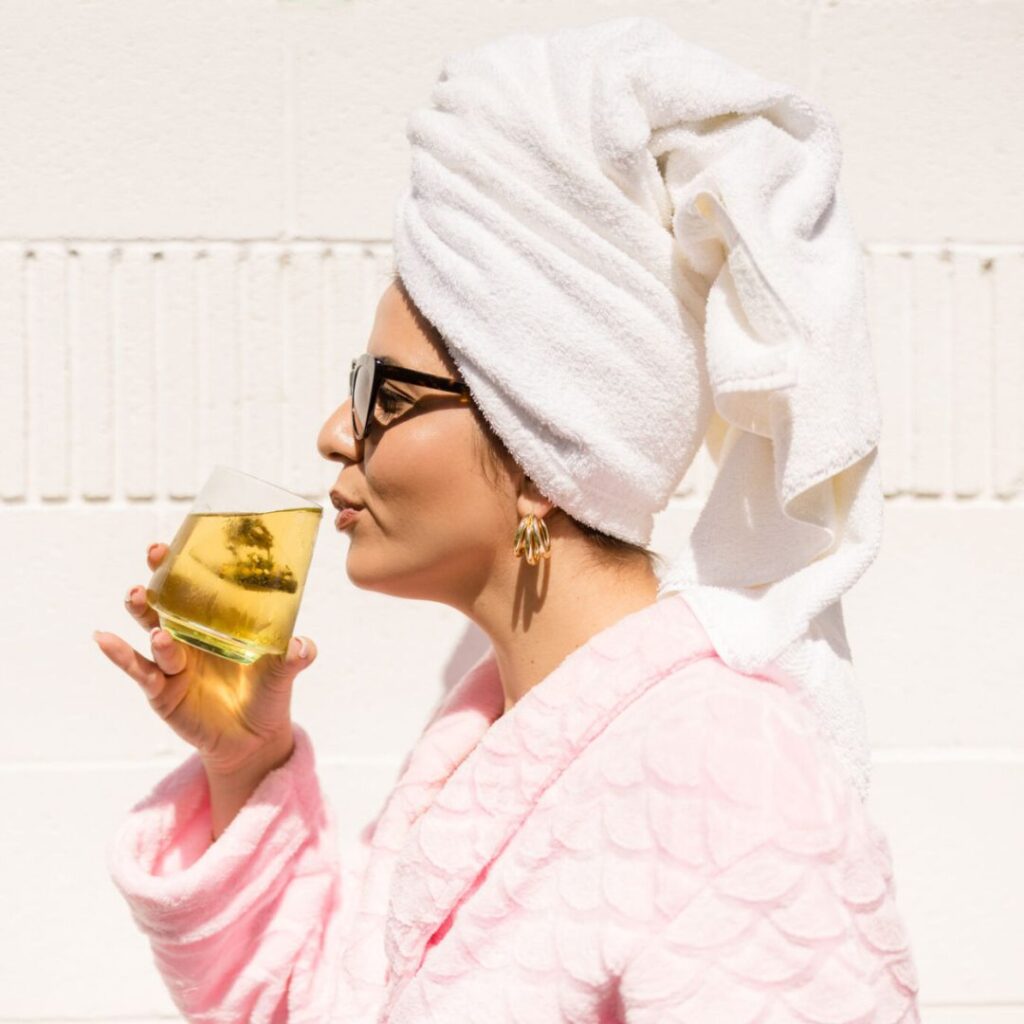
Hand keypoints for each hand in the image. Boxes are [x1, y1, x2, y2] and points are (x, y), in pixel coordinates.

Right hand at [94, 542, 316, 774]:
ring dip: (144, 612)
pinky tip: (104, 639)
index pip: (198, 587)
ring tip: (139, 597)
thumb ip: (295, 656)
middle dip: (159, 576)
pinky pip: (139, 669)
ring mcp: (173, 662)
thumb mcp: (282, 672)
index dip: (188, 565)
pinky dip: (120, 654)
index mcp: (217, 624)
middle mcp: (190, 637)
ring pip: (153, 630)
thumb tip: (301, 645)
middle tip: (155, 555)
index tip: (180, 541)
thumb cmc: (266, 694)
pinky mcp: (162, 691)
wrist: (255, 740)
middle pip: (168, 600)